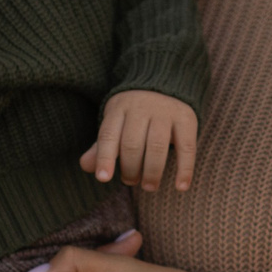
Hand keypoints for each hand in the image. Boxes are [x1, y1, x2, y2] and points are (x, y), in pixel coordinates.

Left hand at [82, 90, 197, 190]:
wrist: (165, 84)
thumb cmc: (134, 114)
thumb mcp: (115, 123)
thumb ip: (102, 146)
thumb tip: (85, 166)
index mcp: (119, 109)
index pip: (108, 135)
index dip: (104, 158)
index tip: (103, 178)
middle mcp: (141, 108)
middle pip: (132, 144)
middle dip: (130, 169)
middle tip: (130, 181)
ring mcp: (165, 112)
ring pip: (157, 147)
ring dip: (152, 173)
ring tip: (149, 186)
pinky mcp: (186, 119)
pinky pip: (186, 147)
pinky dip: (184, 170)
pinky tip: (181, 187)